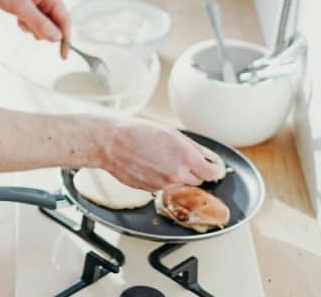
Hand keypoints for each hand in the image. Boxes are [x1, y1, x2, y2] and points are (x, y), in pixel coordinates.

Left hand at [0, 0, 69, 57]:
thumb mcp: (20, 6)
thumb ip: (39, 22)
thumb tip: (56, 38)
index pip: (65, 21)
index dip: (65, 39)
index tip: (63, 56)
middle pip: (54, 25)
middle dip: (41, 30)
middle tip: (25, 23)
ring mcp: (38, 3)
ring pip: (43, 26)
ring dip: (31, 27)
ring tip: (19, 17)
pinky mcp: (29, 7)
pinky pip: (33, 23)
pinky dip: (25, 24)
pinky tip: (16, 16)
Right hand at [97, 118, 225, 190]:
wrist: (109, 143)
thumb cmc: (136, 132)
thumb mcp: (171, 132)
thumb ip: (194, 148)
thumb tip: (209, 158)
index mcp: (186, 157)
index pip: (212, 173)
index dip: (213, 169)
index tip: (210, 166)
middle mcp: (177, 174)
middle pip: (197, 180)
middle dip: (192, 170)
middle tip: (177, 156)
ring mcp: (163, 184)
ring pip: (179, 183)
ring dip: (174, 174)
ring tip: (157, 158)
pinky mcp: (150, 190)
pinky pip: (163, 185)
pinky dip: (159, 177)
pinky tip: (147, 164)